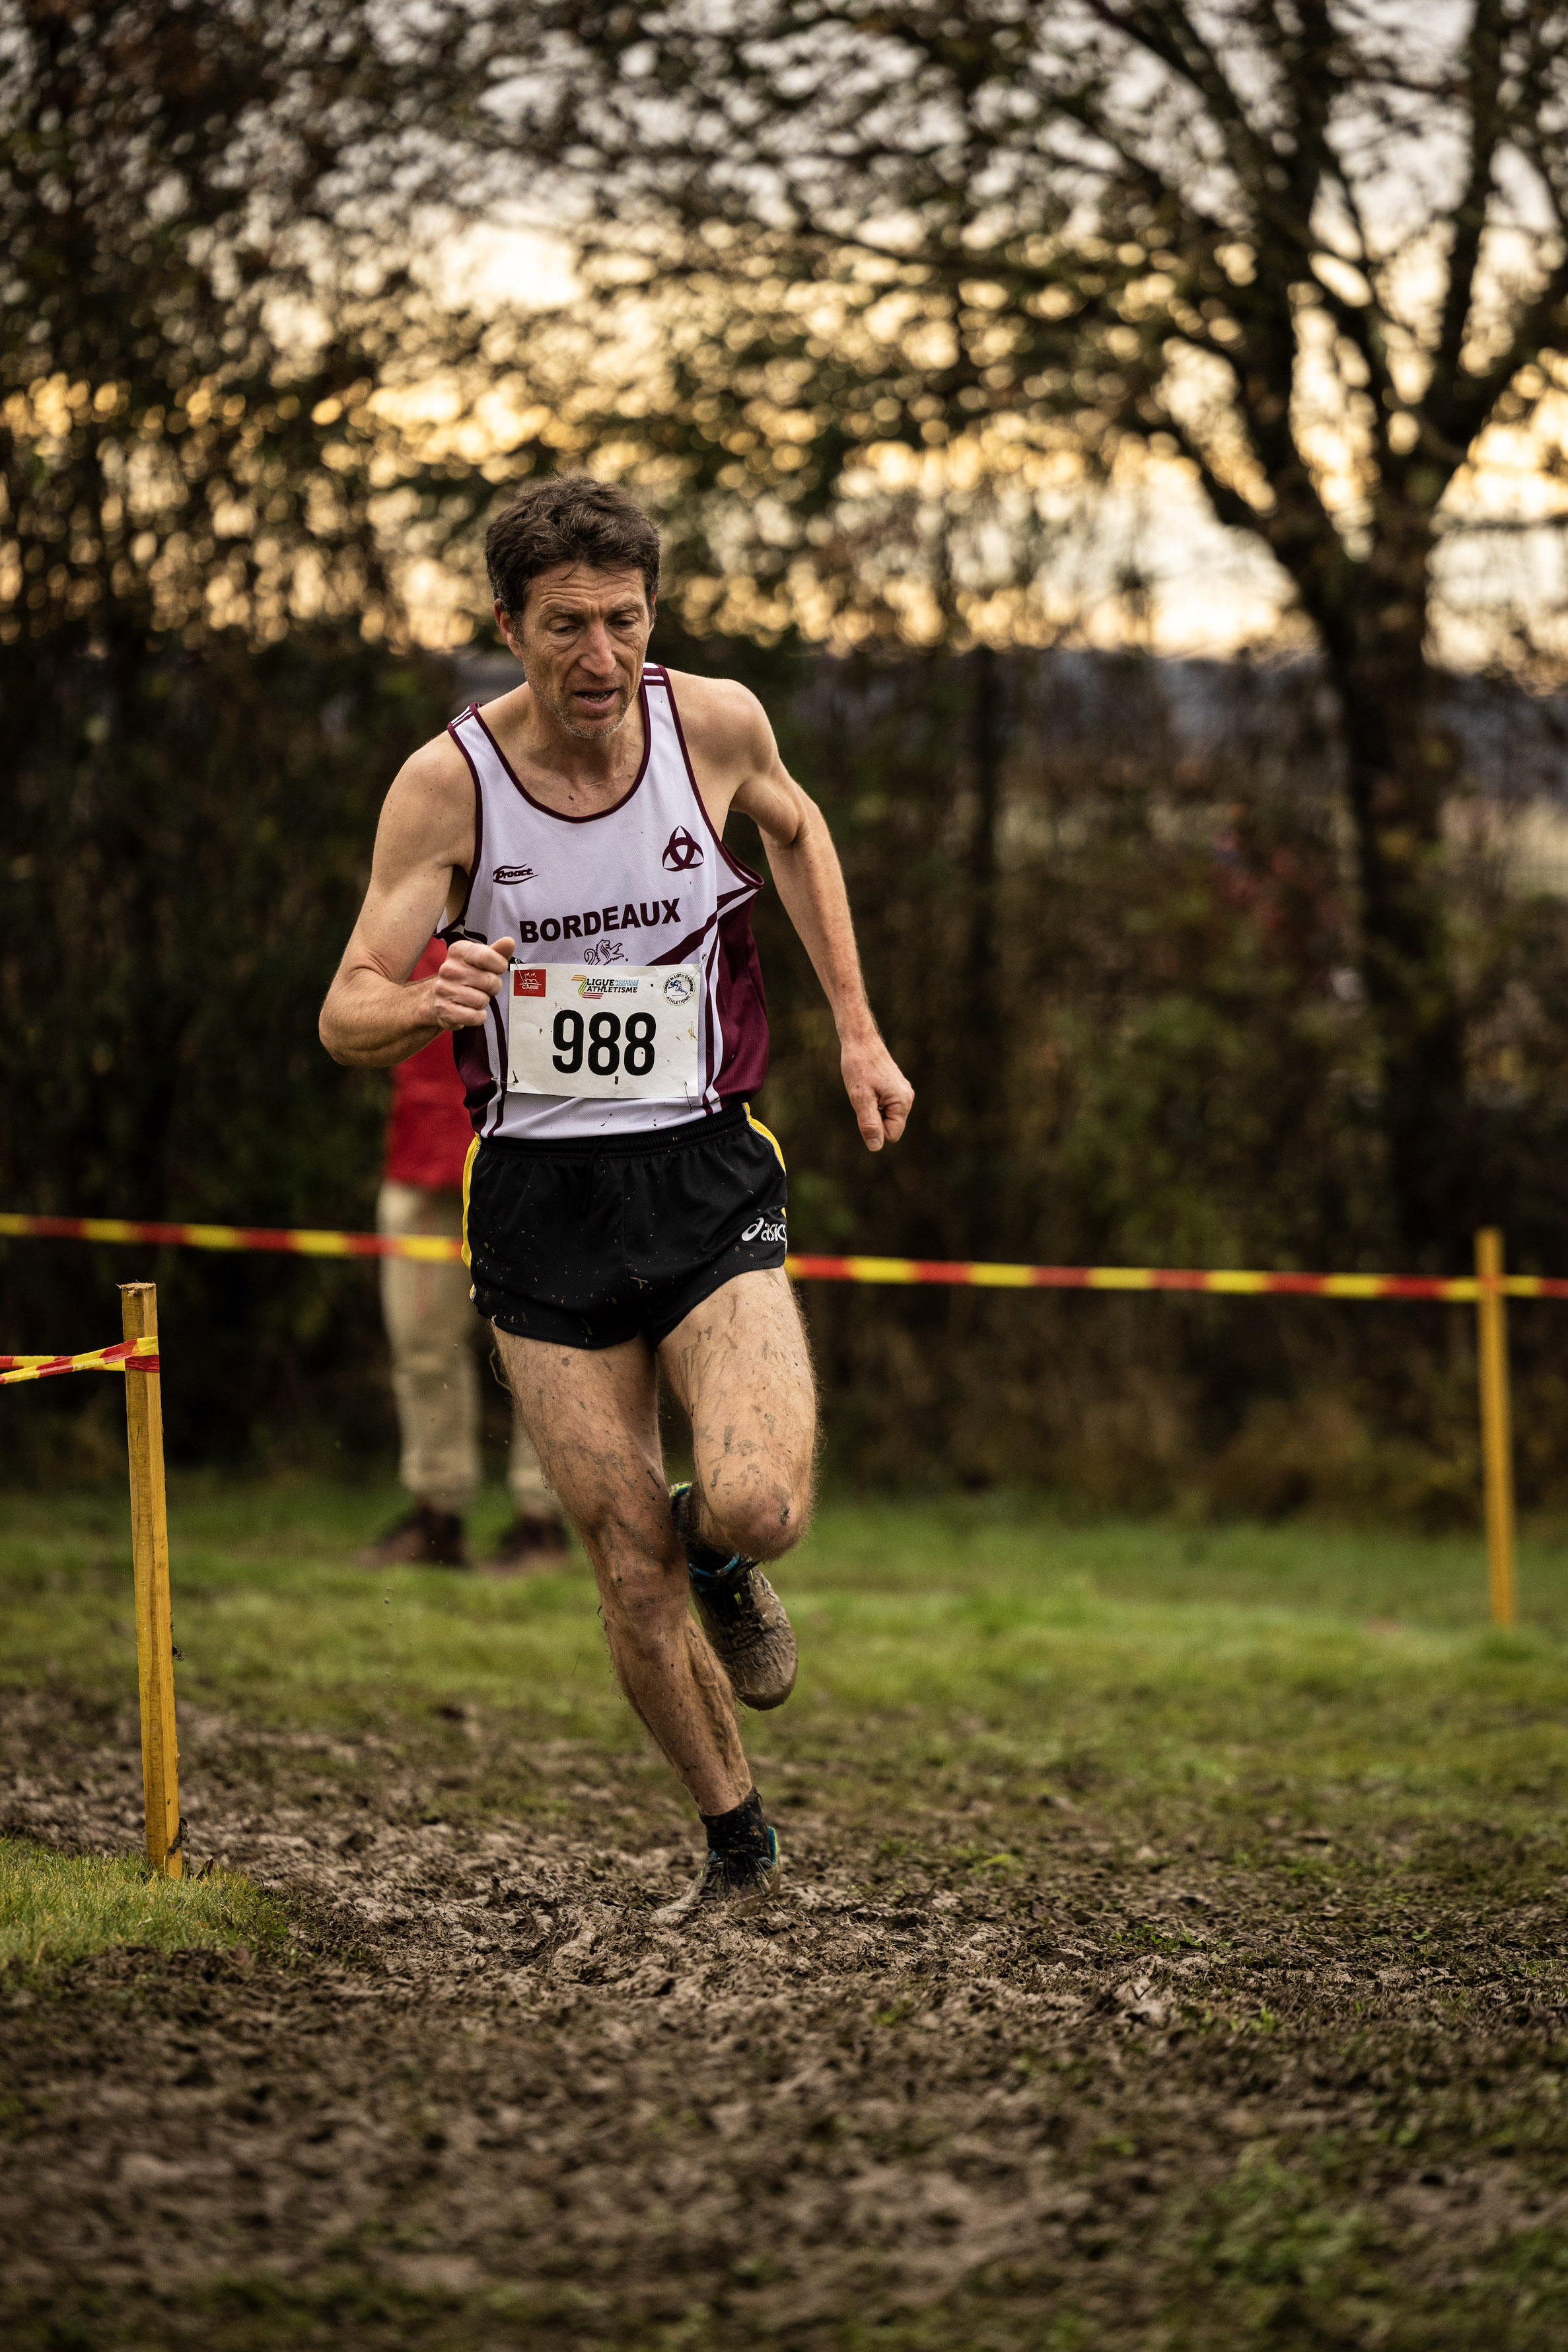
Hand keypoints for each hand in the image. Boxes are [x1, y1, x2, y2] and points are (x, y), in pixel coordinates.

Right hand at [431, 935, 515, 1029]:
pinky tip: (470, 1010)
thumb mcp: (481, 959)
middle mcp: (448, 968)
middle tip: (483, 987)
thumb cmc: (467, 975)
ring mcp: (444, 989)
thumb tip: (510, 942)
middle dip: (493, 987)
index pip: (486, 956)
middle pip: (489, 981)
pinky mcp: (444, 1010)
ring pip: (482, 1000)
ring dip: (484, 1002)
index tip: (496, 969)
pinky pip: (474, 1016)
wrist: (438, 996)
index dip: (499, 966)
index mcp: (458, 951)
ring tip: (474, 997)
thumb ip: (497, 951)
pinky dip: (478, 1016)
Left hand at [841, 1033, 913, 1150]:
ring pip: (886, 1115)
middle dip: (873, 1117)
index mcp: (903, 1102)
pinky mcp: (896, 1086)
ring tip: (865, 1089)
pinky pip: (885, 1105)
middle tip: (863, 1096)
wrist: (860, 1040)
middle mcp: (907, 1097)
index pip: (891, 1135)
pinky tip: (867, 1084)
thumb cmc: (858, 1067)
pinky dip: (873, 1100)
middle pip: (890, 1126)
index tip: (865, 1106)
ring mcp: (902, 1091)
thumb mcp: (861, 1098)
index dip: (874, 1127)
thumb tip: (876, 1147)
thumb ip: (869, 1124)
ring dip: (872, 1108)